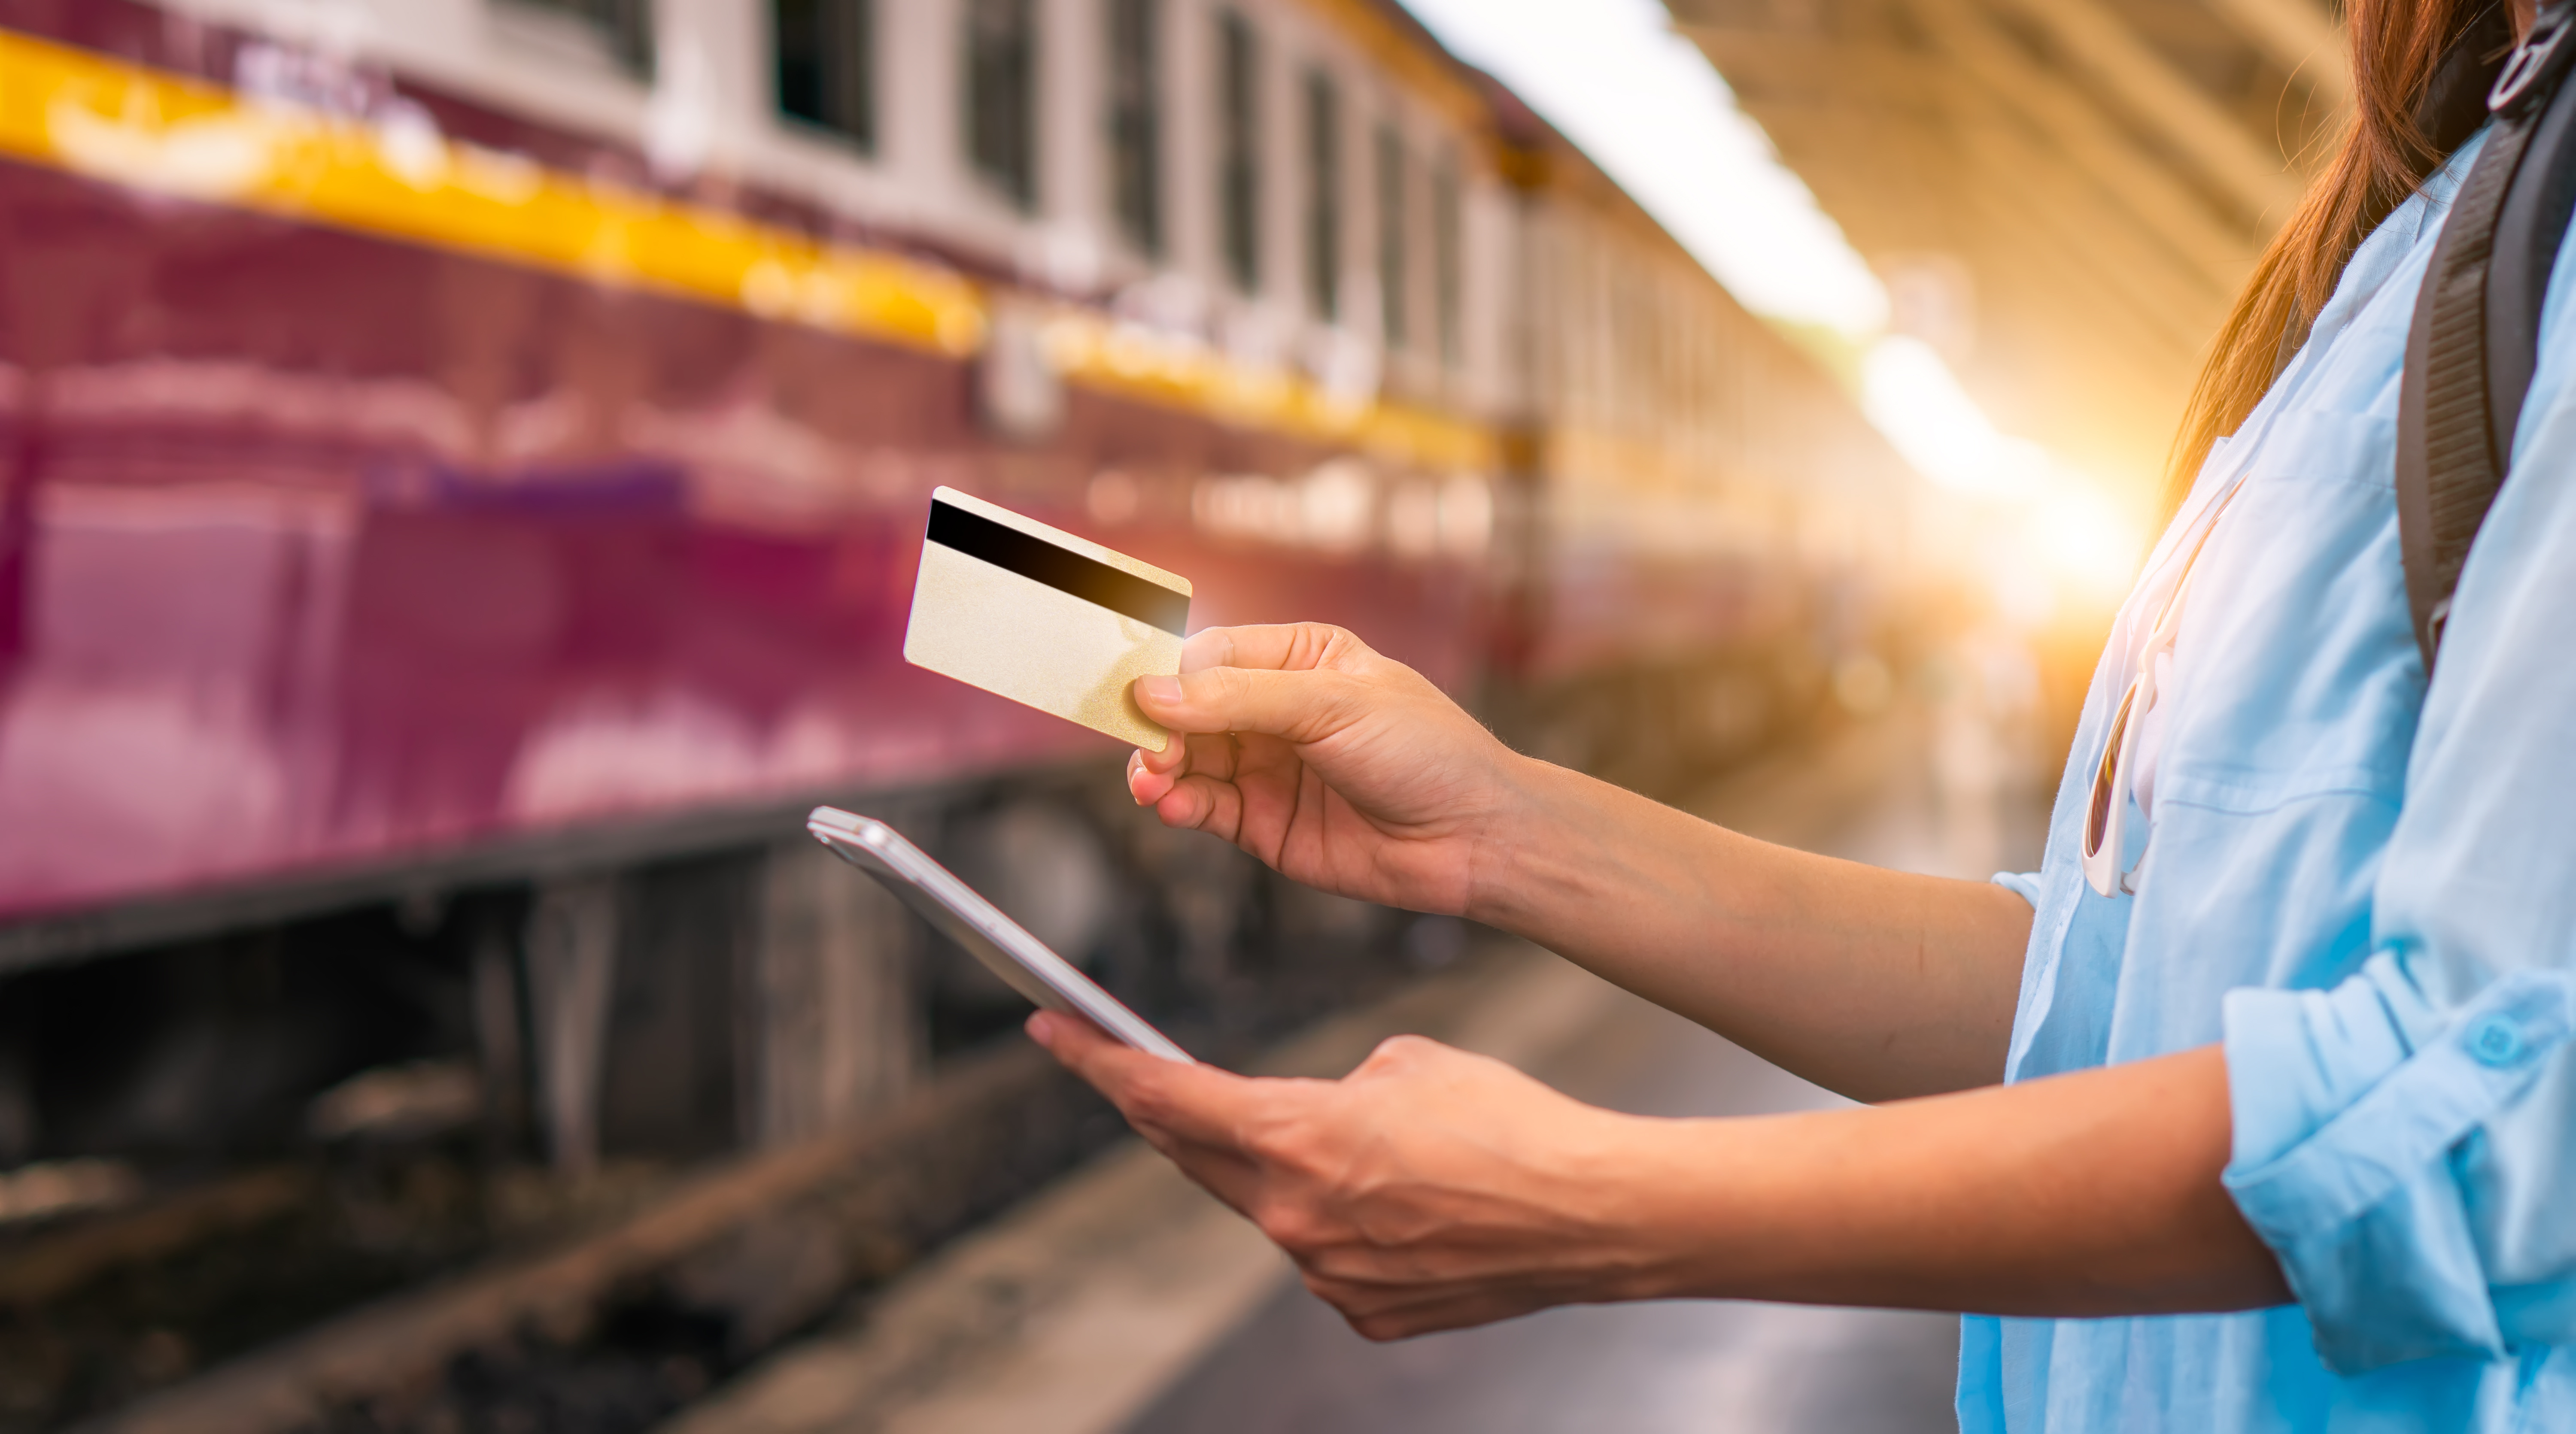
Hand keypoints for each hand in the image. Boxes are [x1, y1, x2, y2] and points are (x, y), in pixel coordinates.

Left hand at [1028, 1009, 1668, 1339]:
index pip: (1165, 1096)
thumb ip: (1335, 1086)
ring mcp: (1325, 1273)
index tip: (1053, 1035)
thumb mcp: (1407, 1060)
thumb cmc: (1508, 1121)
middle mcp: (1292, 1215)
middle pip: (1197, 1156)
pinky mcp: (1364, 1311)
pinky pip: (1325, 1255)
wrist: (1588, 1212)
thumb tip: (1319, 1112)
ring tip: (1369, 1149)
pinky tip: (1403, 1204)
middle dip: (1167, 1112)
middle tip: (1139, 1076)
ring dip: (1285, 1172)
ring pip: (1271, 1208)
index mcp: (1294, 1137)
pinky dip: (1342, 1222)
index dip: (1099, 1063)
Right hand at [1128, 624, 1528, 914]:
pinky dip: (1180, 805)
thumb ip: (1239, 698)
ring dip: (1160, 768)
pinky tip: (1172, 805)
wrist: (1473, 836)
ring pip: (1189, 760)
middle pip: (1189, 709)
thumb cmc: (1425, 751)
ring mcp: (1269, 768)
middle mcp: (1278, 710)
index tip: (1140, 694)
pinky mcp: (1265, 823)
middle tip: (1147, 748)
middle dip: (1160, 726)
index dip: (1172, 674)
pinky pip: (1205, 807)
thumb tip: (1154, 692)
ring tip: (1152, 781)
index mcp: (1301, 659)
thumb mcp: (1332, 704)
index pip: (1213, 654)